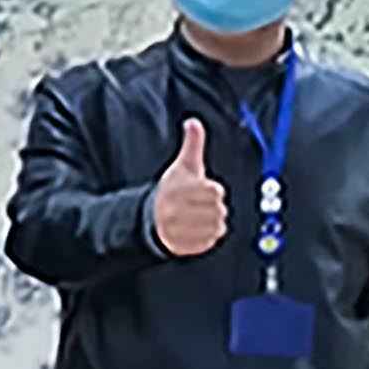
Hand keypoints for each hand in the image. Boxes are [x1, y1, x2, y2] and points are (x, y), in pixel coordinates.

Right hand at [151, 119, 228, 258]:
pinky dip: (208, 238)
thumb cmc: (172, 190)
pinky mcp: (181, 247)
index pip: (215, 191)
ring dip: (213, 223)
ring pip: (216, 226)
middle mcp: (176, 211)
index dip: (211, 191)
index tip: (199, 191)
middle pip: (218, 209)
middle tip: (199, 206)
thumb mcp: (183, 165)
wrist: (150, 218)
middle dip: (213, 208)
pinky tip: (198, 230)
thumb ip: (192, 144)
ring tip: (200, 218)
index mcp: (179, 190)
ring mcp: (178, 231)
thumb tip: (193, 121)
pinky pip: (209, 242)